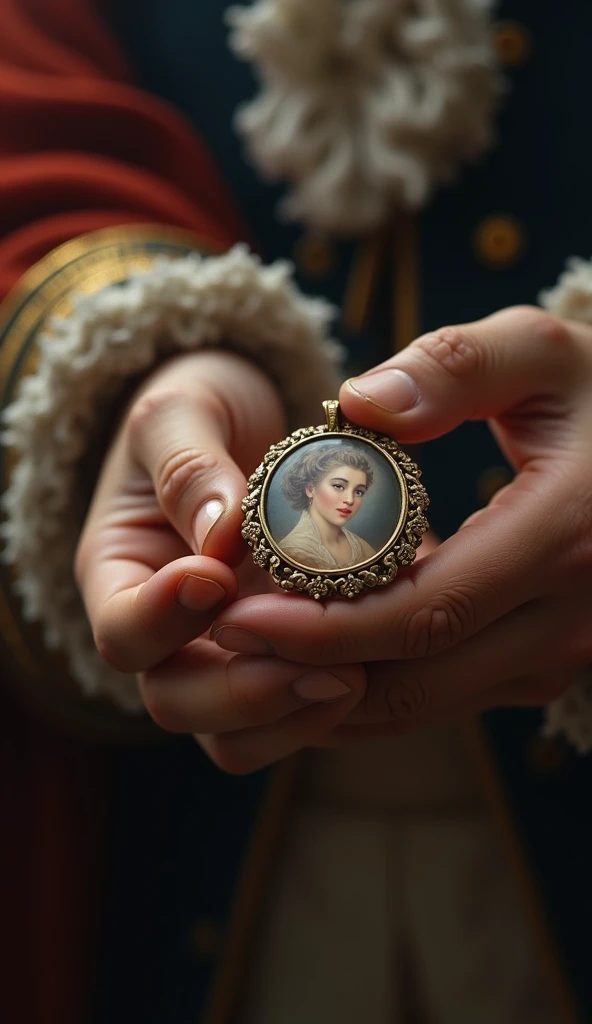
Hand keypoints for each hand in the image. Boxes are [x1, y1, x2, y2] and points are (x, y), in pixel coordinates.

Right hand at [75, 349, 365, 769]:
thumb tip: (219, 527)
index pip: (122, 632)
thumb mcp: (178, 412)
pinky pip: (299, 714)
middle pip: (178, 703)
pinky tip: (380, 664)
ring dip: (294, 717)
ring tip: (354, 676)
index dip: (162, 619)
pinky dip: (334, 705)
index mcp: (123, 576)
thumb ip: (188, 462)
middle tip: (312, 663)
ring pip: (239, 736)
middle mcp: (169, 632)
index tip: (216, 576)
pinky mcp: (285, 658)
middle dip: (244, 694)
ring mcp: (227, 654)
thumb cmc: (197, 412)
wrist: (242, 420)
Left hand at [210, 306, 591, 744]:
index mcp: (563, 538)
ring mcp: (562, 654)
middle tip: (223, 641)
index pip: (422, 611)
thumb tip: (360, 403)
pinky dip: (374, 691)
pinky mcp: (546, 664)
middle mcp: (569, 618)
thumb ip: (453, 368)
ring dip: (333, 691)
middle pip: (416, 678)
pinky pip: (447, 698)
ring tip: (250, 655)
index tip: (236, 614)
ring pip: (427, 703)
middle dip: (309, 671)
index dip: (322, 627)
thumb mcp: (542, 352)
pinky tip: (313, 666)